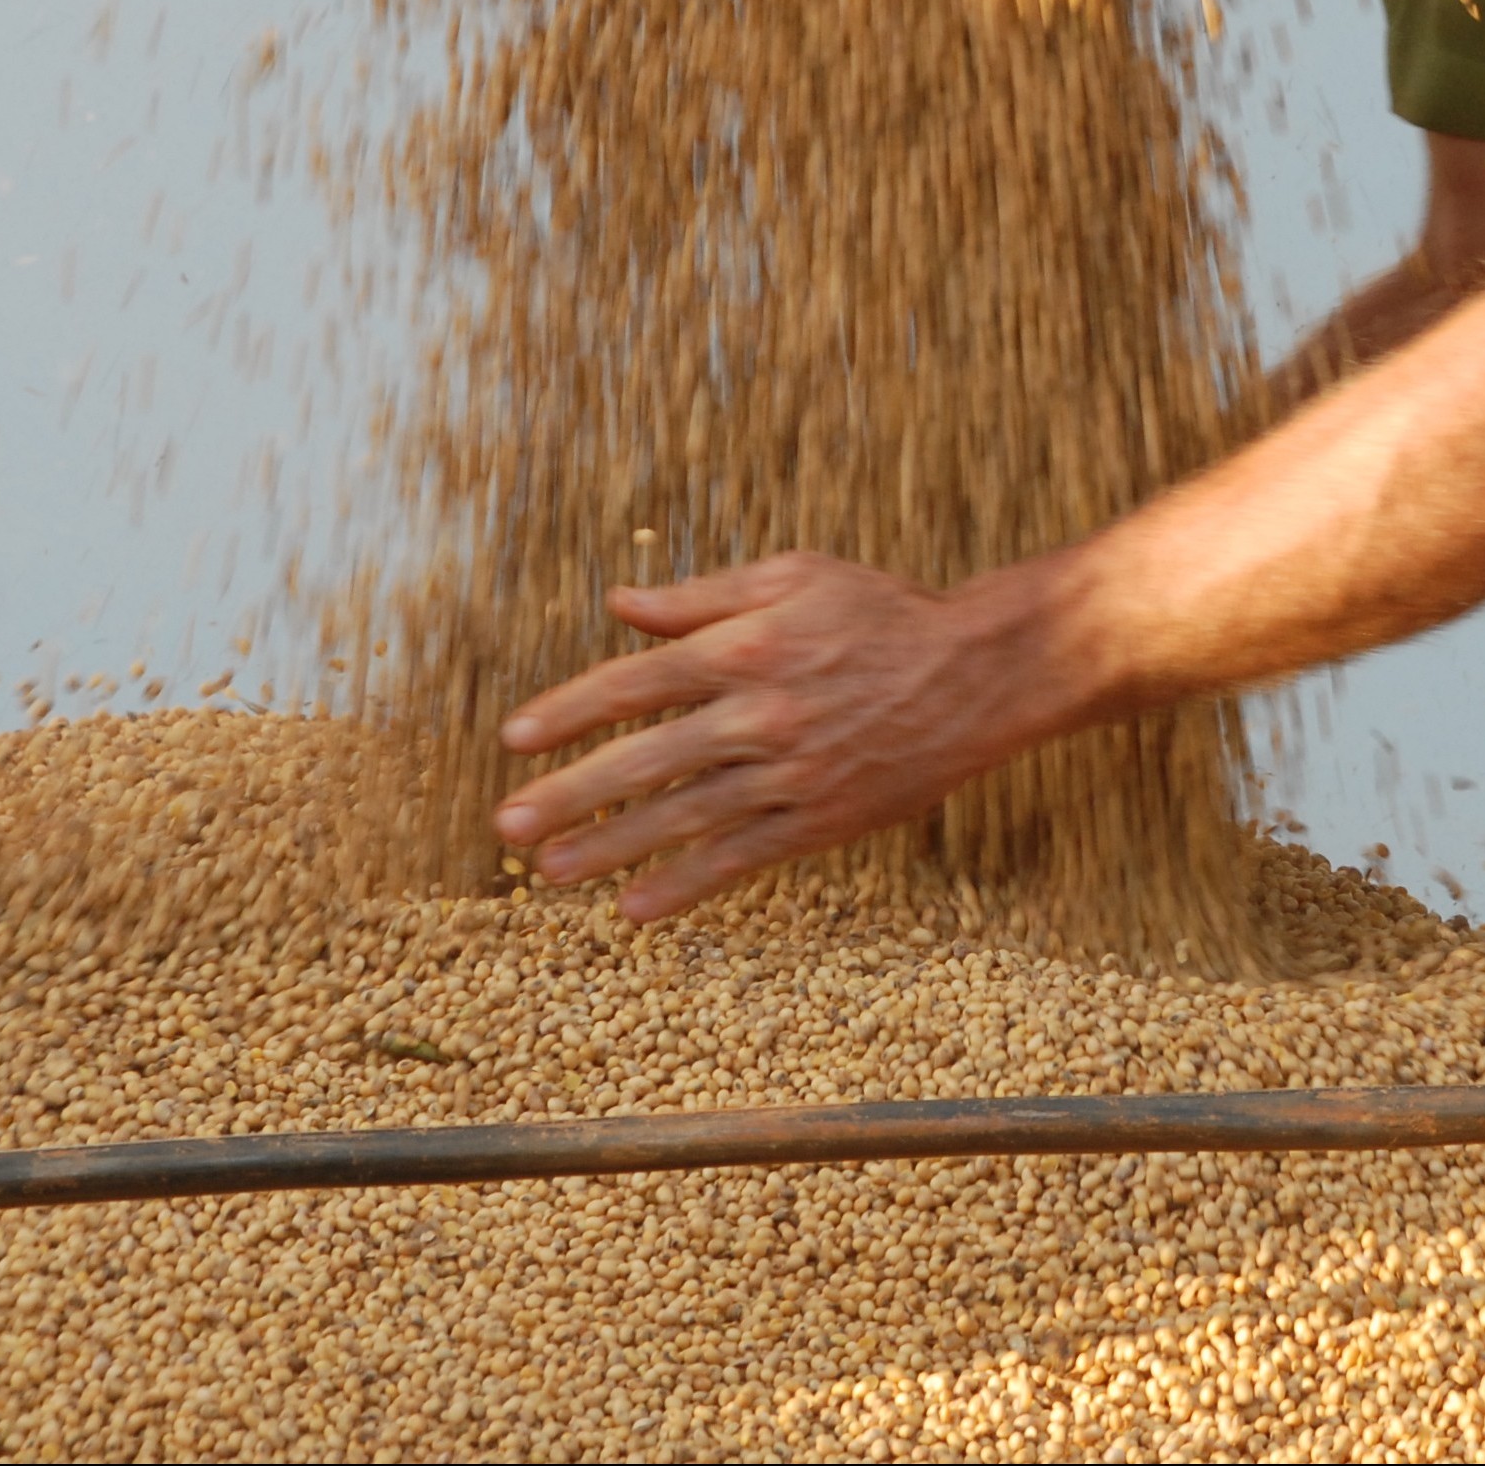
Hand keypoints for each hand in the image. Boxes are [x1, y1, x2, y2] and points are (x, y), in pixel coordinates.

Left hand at [491, 551, 1066, 921]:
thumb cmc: (881, 611)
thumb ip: (702, 597)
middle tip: (508, 824)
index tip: (514, 738)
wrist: (977, 673)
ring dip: (611, 848)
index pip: (635, 683)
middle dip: (570, 795)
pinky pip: (741, 858)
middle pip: (645, 759)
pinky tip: (636, 908)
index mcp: (745, 647)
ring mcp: (790, 774)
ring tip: (550, 874)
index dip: (569, 711)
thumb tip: (620, 604)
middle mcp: (758, 714)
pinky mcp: (821, 819)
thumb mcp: (793, 576)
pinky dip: (687, 885)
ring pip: (683, 817)